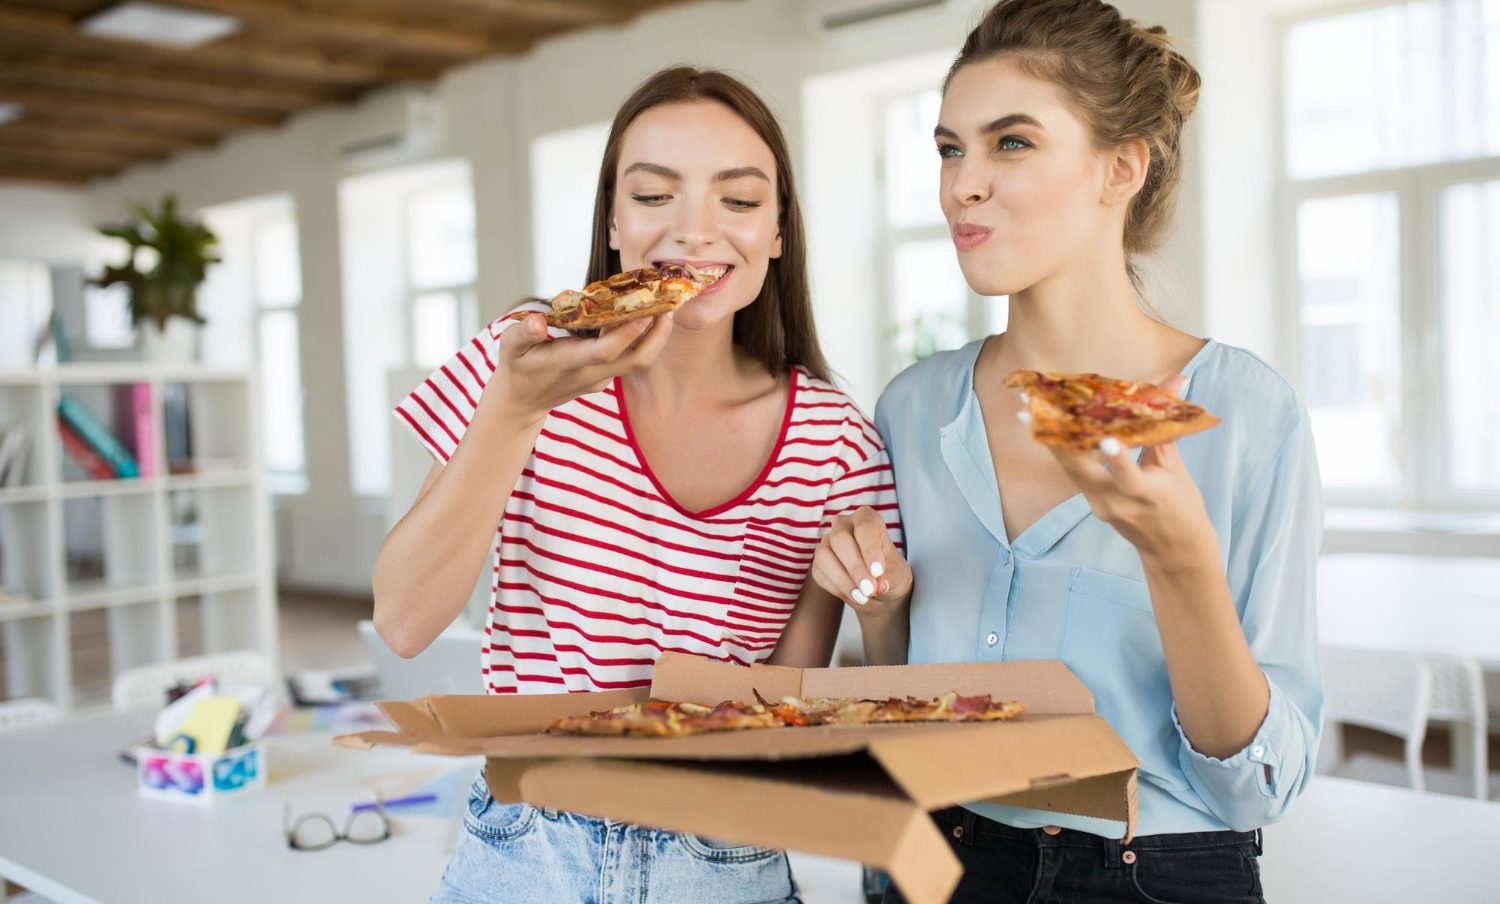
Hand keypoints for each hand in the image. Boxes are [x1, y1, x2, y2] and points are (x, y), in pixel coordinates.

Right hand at [485, 312, 673, 423]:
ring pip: (638, 361)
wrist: (522, 402)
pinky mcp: (604, 377)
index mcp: (568, 364)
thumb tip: (536, 321)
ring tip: (665, 307)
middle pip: (635, 360)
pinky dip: (642, 338)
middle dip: (656, 336)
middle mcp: (590, 374)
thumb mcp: (510, 348)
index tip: (645, 313)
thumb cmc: (516, 368)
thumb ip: (522, 333)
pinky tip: (645, 315)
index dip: (626, 334)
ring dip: (655, 337)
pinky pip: (630, 358)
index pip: (605, 352)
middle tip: (668, 306)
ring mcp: (600, 378)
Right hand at [812, 506, 912, 619]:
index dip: (870, 550)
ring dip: (843, 580)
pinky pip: (819, 573)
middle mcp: (843, 525)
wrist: (879, 589)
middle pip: (840, 539)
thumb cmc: (890, 573)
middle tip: (870, 589)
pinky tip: (854, 597)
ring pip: (824, 555)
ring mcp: (827, 543)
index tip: (877, 572)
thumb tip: (877, 585)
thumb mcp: (897, 574)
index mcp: (867, 518)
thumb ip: (888, 577)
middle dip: (855, 567)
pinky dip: (837, 588)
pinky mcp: (818, 563)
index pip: (865, 527)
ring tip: (863, 597)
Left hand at [1042, 375, 1214, 564]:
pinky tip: (1045, 425)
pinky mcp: (1090, 503)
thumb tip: (1177, 379)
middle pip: (1080, 469)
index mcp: (1146, 495)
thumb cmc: (1181, 504)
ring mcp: (1098, 505)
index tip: (1107, 440)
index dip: (1118, 459)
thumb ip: (1166, 425)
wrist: (1171, 548)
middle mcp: (1115, 502)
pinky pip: (1074, 470)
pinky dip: (1062, 447)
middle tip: (1030, 407)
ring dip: (1048, 438)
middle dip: (1054, 437)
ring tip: (1024, 410)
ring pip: (1070, 467)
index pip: (1129, 477)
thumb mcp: (1177, 467)